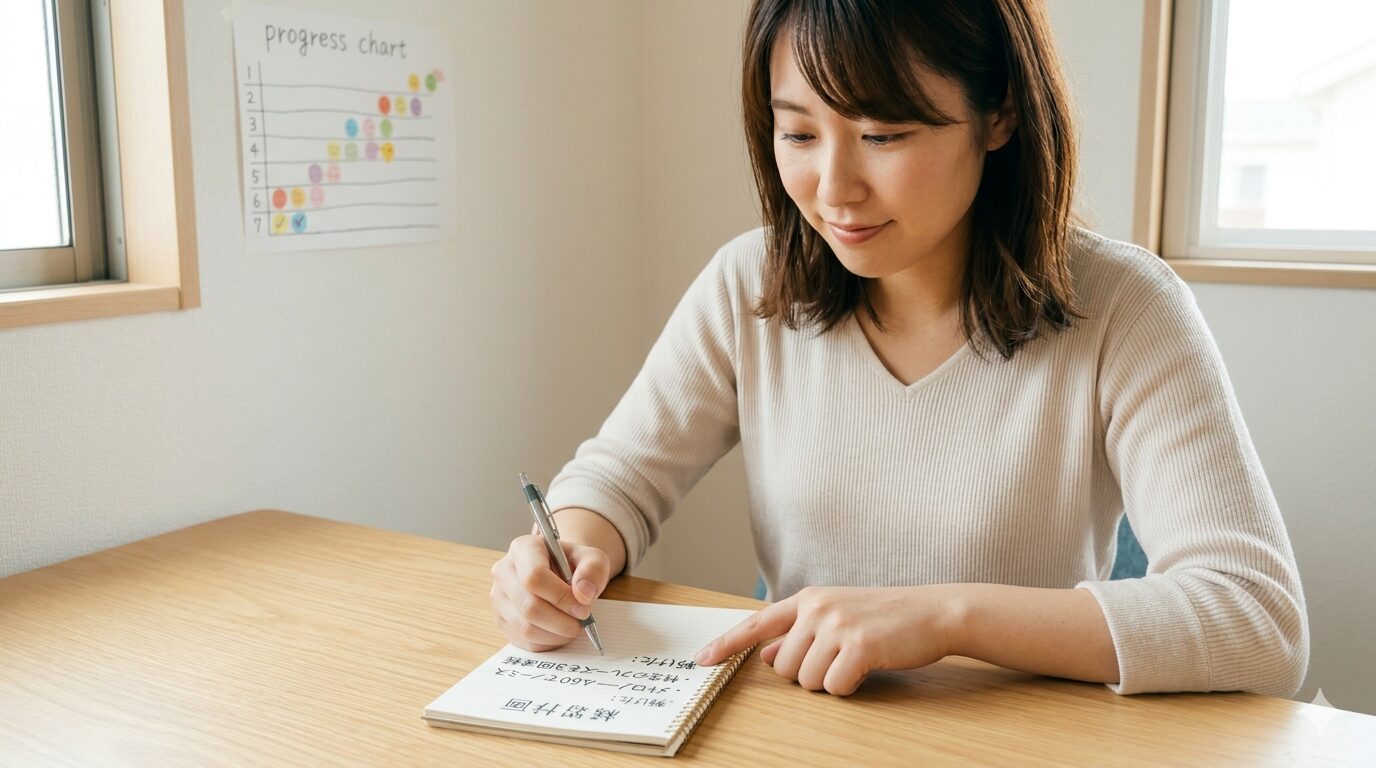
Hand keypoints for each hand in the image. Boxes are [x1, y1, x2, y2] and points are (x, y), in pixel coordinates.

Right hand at [489, 534, 610, 651]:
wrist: (560, 572)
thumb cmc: (573, 564)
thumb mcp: (592, 558)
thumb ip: (593, 570)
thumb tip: (583, 594)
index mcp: (523, 548)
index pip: (534, 577)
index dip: (561, 597)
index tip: (583, 608)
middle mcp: (504, 571)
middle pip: (529, 606)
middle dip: (561, 620)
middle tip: (581, 621)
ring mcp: (498, 597)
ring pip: (525, 627)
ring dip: (556, 634)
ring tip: (573, 626)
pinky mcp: (501, 620)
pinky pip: (523, 640)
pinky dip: (547, 642)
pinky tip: (560, 632)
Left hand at [694, 586, 956, 695]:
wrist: (933, 611)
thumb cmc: (884, 618)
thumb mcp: (836, 617)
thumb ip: (799, 634)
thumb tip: (765, 657)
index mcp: (808, 599)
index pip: (756, 624)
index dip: (726, 645)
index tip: (701, 660)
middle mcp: (817, 608)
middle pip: (783, 668)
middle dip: (808, 674)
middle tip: (840, 658)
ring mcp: (837, 624)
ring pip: (806, 681)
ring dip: (830, 681)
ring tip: (856, 659)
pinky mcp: (858, 645)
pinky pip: (834, 687)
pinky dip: (850, 686)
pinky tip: (869, 666)